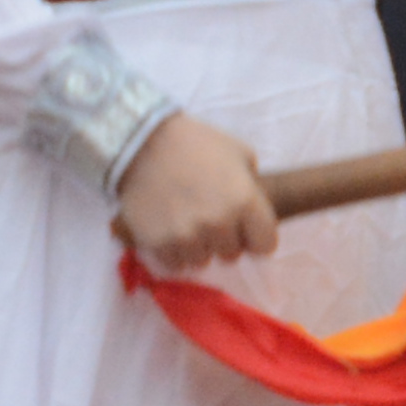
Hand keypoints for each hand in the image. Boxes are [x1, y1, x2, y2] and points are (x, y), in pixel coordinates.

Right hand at [112, 114, 278, 276]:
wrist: (140, 142)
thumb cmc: (195, 142)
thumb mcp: (238, 151)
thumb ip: (252, 183)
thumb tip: (254, 206)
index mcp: (244, 201)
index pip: (265, 245)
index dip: (256, 236)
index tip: (244, 228)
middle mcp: (218, 224)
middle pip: (232, 255)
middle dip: (224, 239)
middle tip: (208, 218)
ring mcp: (187, 237)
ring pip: (202, 261)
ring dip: (197, 246)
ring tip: (185, 222)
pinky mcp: (159, 244)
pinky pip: (174, 263)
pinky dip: (172, 251)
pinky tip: (167, 229)